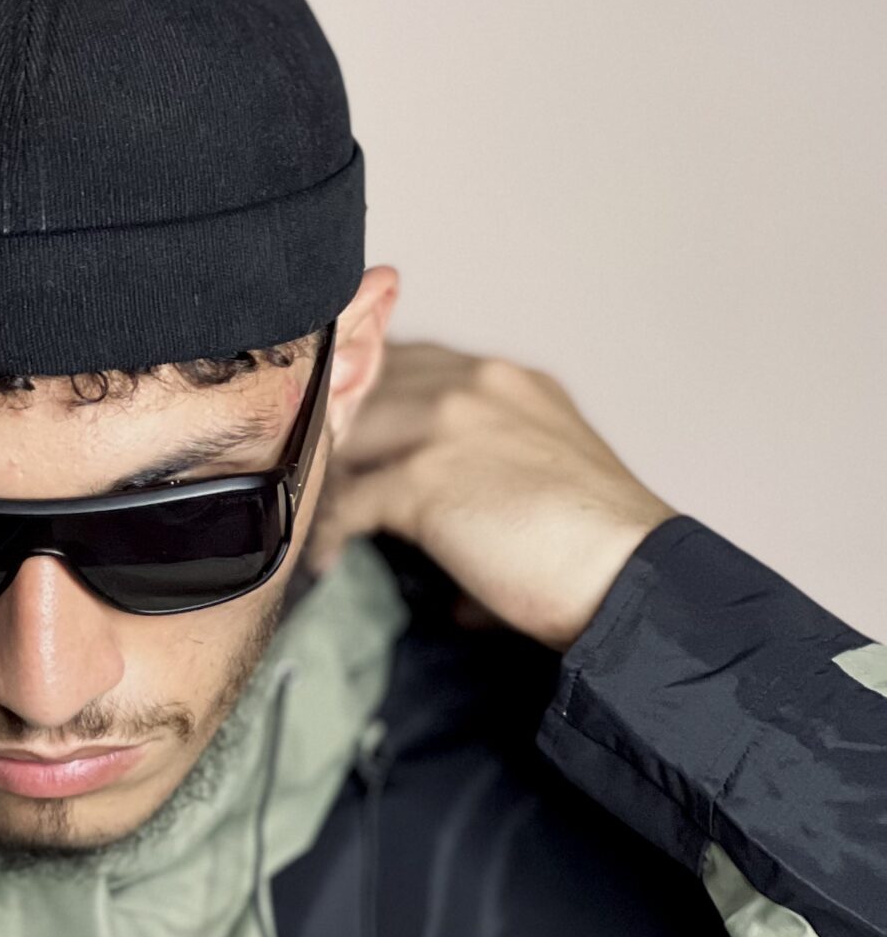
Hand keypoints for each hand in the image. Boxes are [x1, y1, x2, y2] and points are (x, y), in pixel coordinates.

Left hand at [310, 343, 676, 649]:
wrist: (627, 575)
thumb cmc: (592, 540)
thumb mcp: (545, 464)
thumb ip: (487, 455)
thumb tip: (425, 502)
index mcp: (504, 379)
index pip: (407, 360)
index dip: (366, 396)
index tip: (342, 430)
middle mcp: (475, 385)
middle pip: (364, 388)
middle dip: (333, 432)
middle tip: (309, 478)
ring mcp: (446, 426)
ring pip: (346, 434)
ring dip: (325, 477)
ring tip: (313, 515)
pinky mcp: (425, 479)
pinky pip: (348, 501)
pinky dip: (330, 534)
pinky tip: (326, 558)